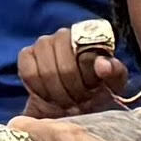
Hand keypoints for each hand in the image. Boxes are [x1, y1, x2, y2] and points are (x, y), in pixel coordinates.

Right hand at [15, 27, 129, 118]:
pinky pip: (29, 72)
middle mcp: (64, 35)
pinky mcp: (27, 55)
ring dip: (56, 94)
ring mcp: (44, 43)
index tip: (90, 96)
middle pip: (64, 67)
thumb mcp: (114, 85)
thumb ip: (114, 72)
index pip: (85, 57)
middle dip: (71, 92)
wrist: (75, 105)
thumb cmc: (97, 92)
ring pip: (46, 71)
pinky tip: (48, 97)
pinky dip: (38, 89)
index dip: (86, 82)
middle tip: (77, 104)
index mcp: (89, 36)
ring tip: (65, 103)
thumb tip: (102, 64)